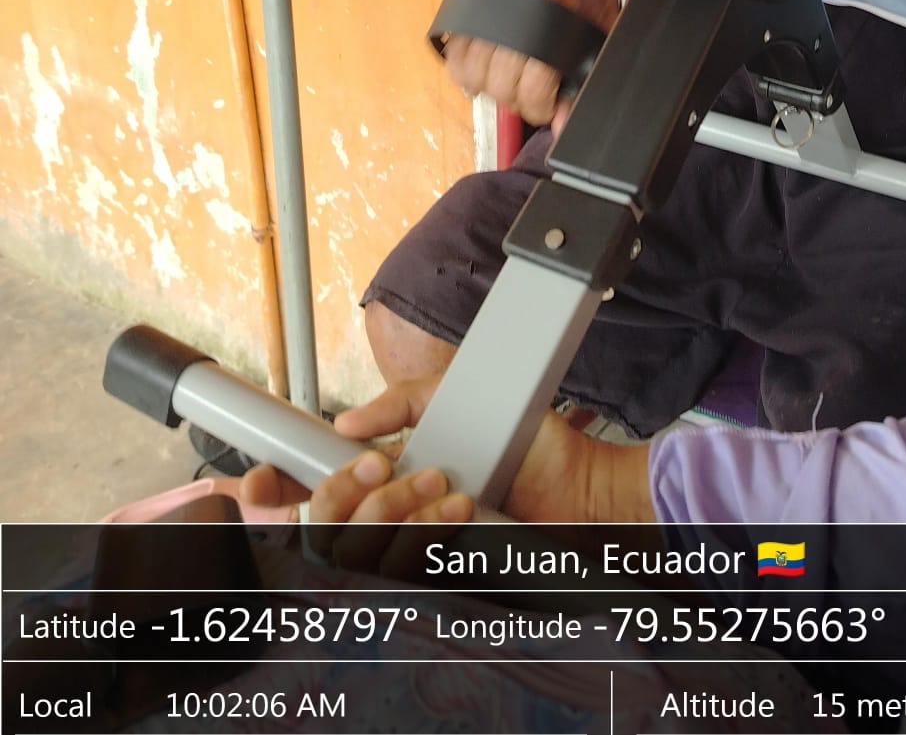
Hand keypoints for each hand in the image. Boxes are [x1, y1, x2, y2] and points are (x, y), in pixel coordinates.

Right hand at [237, 376, 649, 577]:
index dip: (264, 499)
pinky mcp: (444, 577)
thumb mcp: (454, 396)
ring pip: (363, 552)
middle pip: (320, 534)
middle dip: (345, 495)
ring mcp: (413, 557)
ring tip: (444, 480)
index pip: (302, 505)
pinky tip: (462, 504)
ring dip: (398, 509)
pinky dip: (430, 529)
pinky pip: (409, 567)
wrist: (581, 483)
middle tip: (387, 463)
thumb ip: (400, 402)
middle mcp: (387, 527)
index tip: (257, 480)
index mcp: (379, 485)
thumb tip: (345, 425)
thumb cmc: (525, 445)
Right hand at [444, 0, 617, 128]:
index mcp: (552, 31)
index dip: (539, 109)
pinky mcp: (473, 0)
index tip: (546, 105)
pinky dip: (463, 64)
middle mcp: (516, 21)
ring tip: (504, 78)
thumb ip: (583, 81)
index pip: (531, 92)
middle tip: (528, 92)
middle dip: (514, 99)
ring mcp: (490, 10)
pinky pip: (453, 46)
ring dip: (485, 84)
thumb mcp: (599, 35)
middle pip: (498, 86)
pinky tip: (483, 63)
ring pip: (468, 71)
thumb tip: (564, 124)